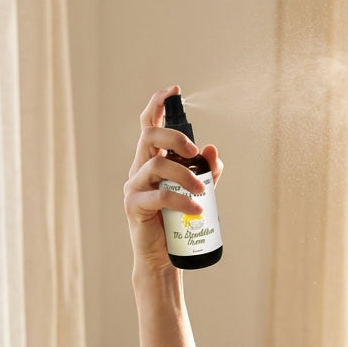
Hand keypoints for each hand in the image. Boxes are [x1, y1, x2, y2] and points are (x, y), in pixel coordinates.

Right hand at [124, 85, 222, 271]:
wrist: (163, 256)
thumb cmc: (177, 221)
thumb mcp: (198, 192)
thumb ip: (207, 171)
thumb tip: (213, 150)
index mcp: (151, 159)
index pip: (149, 125)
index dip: (158, 105)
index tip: (174, 90)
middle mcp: (139, 168)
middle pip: (149, 136)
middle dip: (174, 136)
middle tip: (193, 152)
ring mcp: (134, 186)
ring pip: (156, 165)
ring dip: (184, 175)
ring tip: (201, 191)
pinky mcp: (134, 205)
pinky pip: (159, 196)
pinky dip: (181, 201)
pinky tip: (197, 209)